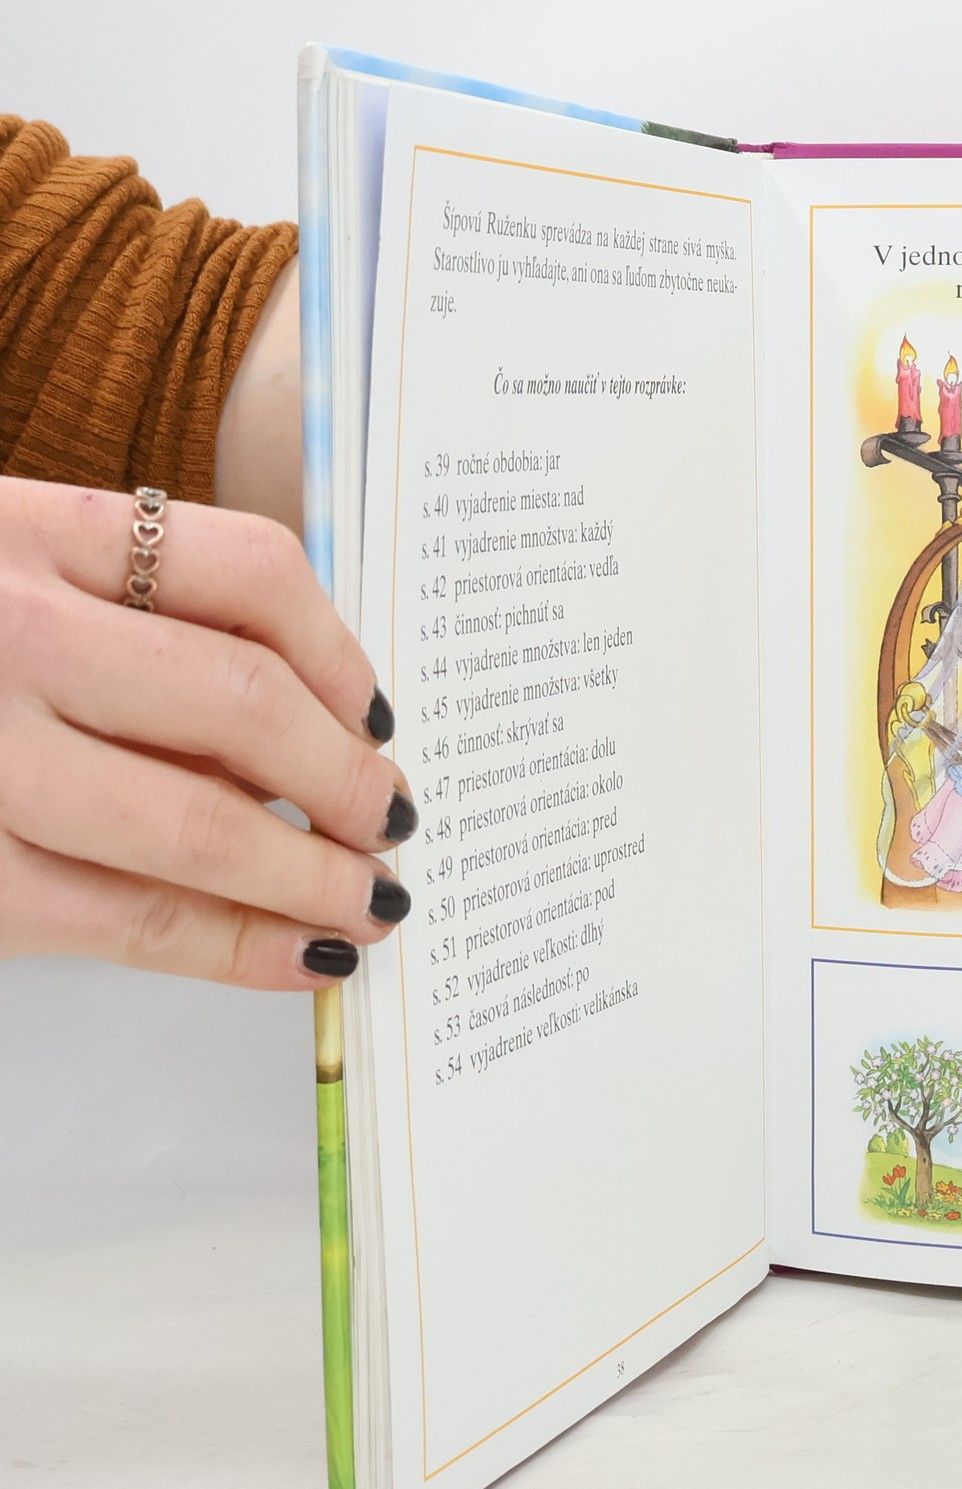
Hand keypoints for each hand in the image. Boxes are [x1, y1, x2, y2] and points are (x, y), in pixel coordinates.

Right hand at [0, 475, 413, 988]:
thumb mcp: (12, 579)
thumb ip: (139, 629)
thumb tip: (318, 740)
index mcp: (27, 528)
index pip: (250, 569)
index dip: (345, 653)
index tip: (383, 717)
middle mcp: (3, 627)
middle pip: (242, 701)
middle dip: (347, 778)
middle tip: (396, 822)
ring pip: (196, 825)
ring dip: (312, 878)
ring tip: (373, 901)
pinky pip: (127, 919)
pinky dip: (237, 948)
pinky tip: (303, 960)